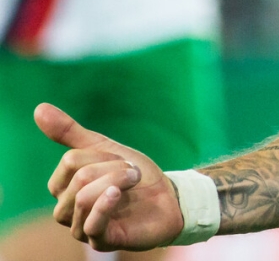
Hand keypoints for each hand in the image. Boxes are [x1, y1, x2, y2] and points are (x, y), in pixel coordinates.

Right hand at [38, 103, 184, 250]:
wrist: (169, 198)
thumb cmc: (134, 176)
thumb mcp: (105, 149)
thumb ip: (70, 133)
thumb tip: (39, 109)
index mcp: (65, 187)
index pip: (70, 161)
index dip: (102, 155)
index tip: (123, 160)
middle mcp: (68, 210)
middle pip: (78, 179)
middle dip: (112, 168)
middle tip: (132, 172)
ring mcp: (82, 227)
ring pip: (82, 199)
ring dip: (116, 182)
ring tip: (133, 182)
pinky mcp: (101, 241)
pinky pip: (90, 225)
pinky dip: (104, 205)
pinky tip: (118, 194)